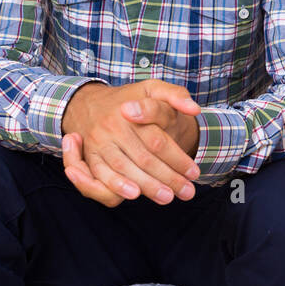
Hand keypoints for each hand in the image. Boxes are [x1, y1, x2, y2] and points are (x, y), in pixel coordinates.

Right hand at [60, 78, 201, 205]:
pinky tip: (134, 195)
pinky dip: (116, 187)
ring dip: (147, 186)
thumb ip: (176, 95)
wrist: (91, 103)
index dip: (177, 159)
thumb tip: (194, 109)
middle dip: (167, 178)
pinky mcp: (89, 156)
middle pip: (144, 158)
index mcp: (131, 111)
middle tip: (187, 192)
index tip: (194, 172)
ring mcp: (99, 143)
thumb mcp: (153, 87)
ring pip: (124, 169)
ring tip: (167, 198)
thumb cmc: (131, 98)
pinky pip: (100, 176)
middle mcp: (112, 127)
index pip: (157, 141)